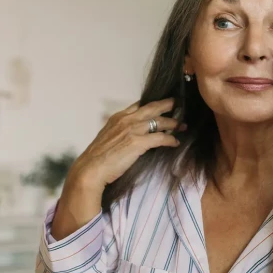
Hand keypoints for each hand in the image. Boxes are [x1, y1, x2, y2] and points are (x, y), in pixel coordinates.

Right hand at [51, 98, 183, 239]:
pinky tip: (175, 143)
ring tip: (182, 126)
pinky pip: (161, 138)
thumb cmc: (98, 157)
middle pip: (152, 108)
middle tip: (178, 104)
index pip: (139, 105)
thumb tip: (130, 134)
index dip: (152, 103)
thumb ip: (120, 131)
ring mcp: (133, 130)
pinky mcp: (138, 142)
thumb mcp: (108, 136)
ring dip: (173, 123)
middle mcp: (126, 120)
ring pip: (159, 122)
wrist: (90, 169)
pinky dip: (170, 140)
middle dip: (167, 105)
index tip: (162, 103)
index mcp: (118, 117)